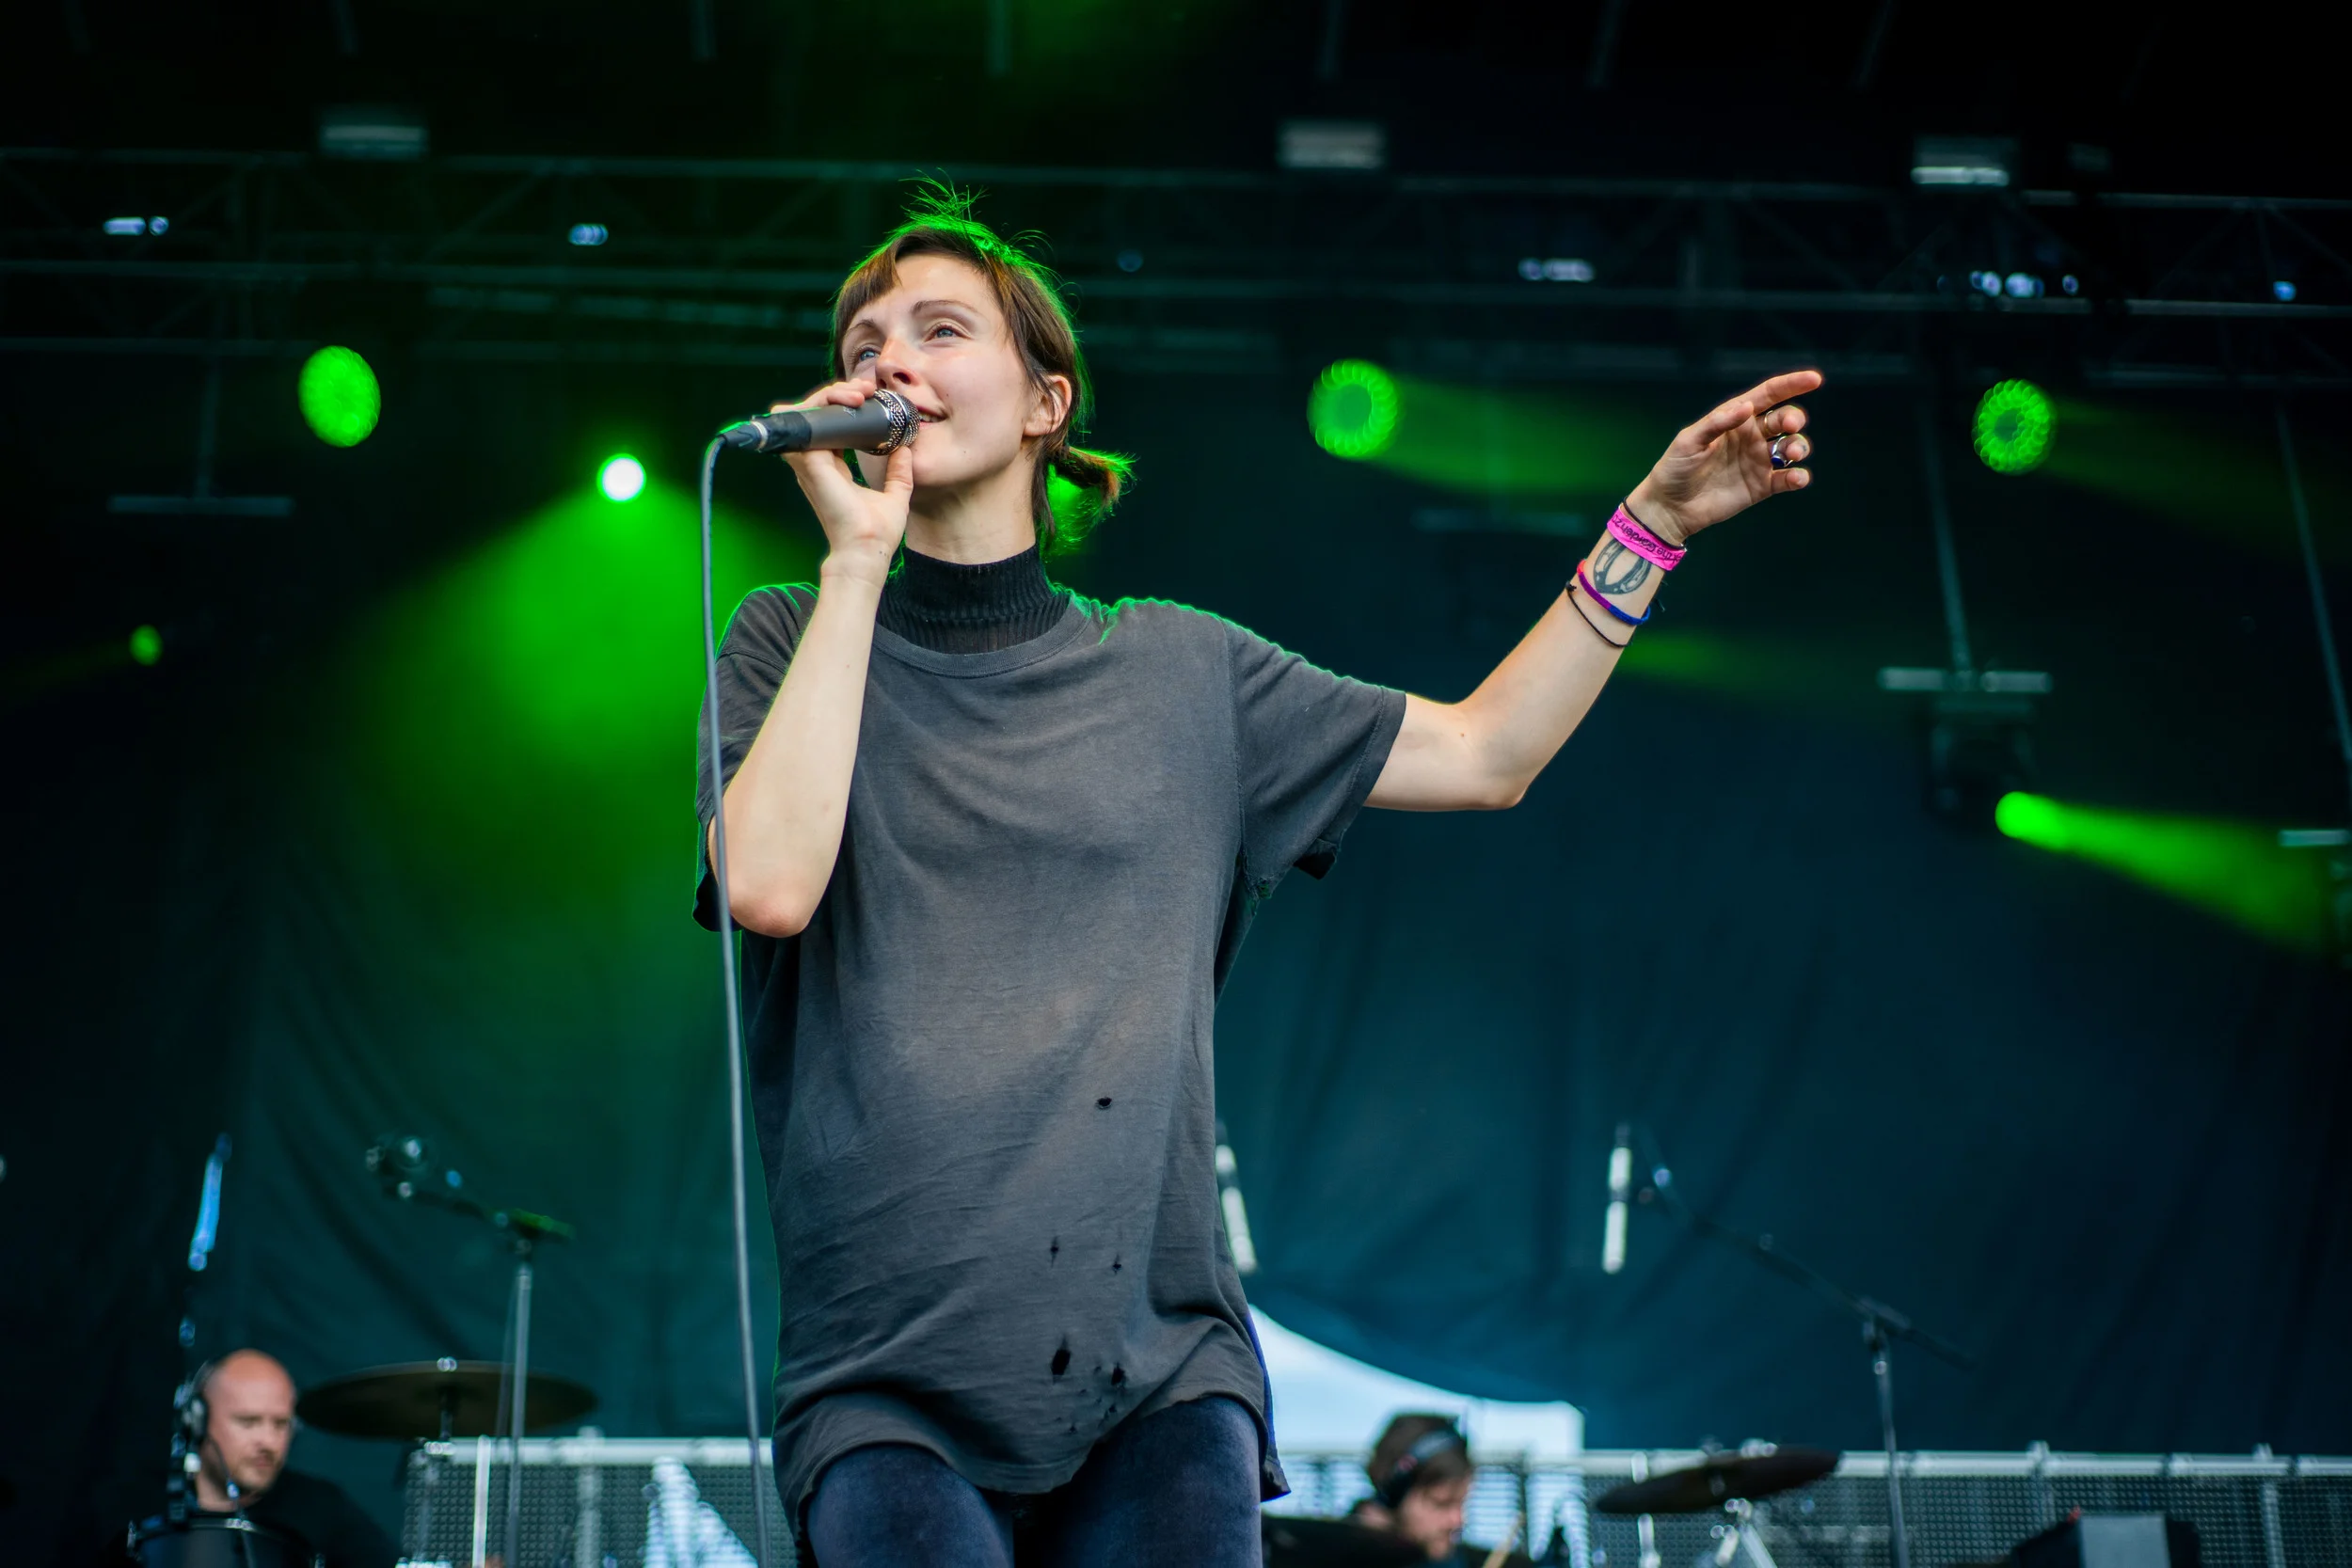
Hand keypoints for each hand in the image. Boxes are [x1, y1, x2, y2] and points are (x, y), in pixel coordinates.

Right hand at [772, 381, 914, 585]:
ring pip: (809, 413)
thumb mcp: (895, 494)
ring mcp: (810, 462)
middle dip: (838, 395)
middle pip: (817, 415)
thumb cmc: (876, 532)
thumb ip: (899, 472)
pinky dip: (823, 406)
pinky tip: (848, 400)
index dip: (845, 409)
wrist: (867, 550)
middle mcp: (816, 463)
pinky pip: (808, 423)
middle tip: (865, 391)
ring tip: (858, 393)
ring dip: (830, 395)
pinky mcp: (812, 463)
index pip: (830, 427)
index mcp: (832, 469)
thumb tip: (906, 450)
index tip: (870, 400)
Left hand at [1625, 369, 1821, 544]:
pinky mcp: (1762, 486)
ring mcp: (1759, 461)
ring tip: (1793, 454)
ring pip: (1792, 446)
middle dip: (1793, 418)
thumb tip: (1747, 408)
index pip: (1768, 395)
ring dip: (1799, 446)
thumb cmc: (1675, 468)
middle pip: (1785, 419)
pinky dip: (1798, 477)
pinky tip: (1796, 478)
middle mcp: (1752, 436)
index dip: (1792, 385)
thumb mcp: (1689, 441)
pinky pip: (1788, 478)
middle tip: (1789, 426)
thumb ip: (1717, 423)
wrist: (1670, 507)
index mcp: (1735, 419)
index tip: (1814, 379)